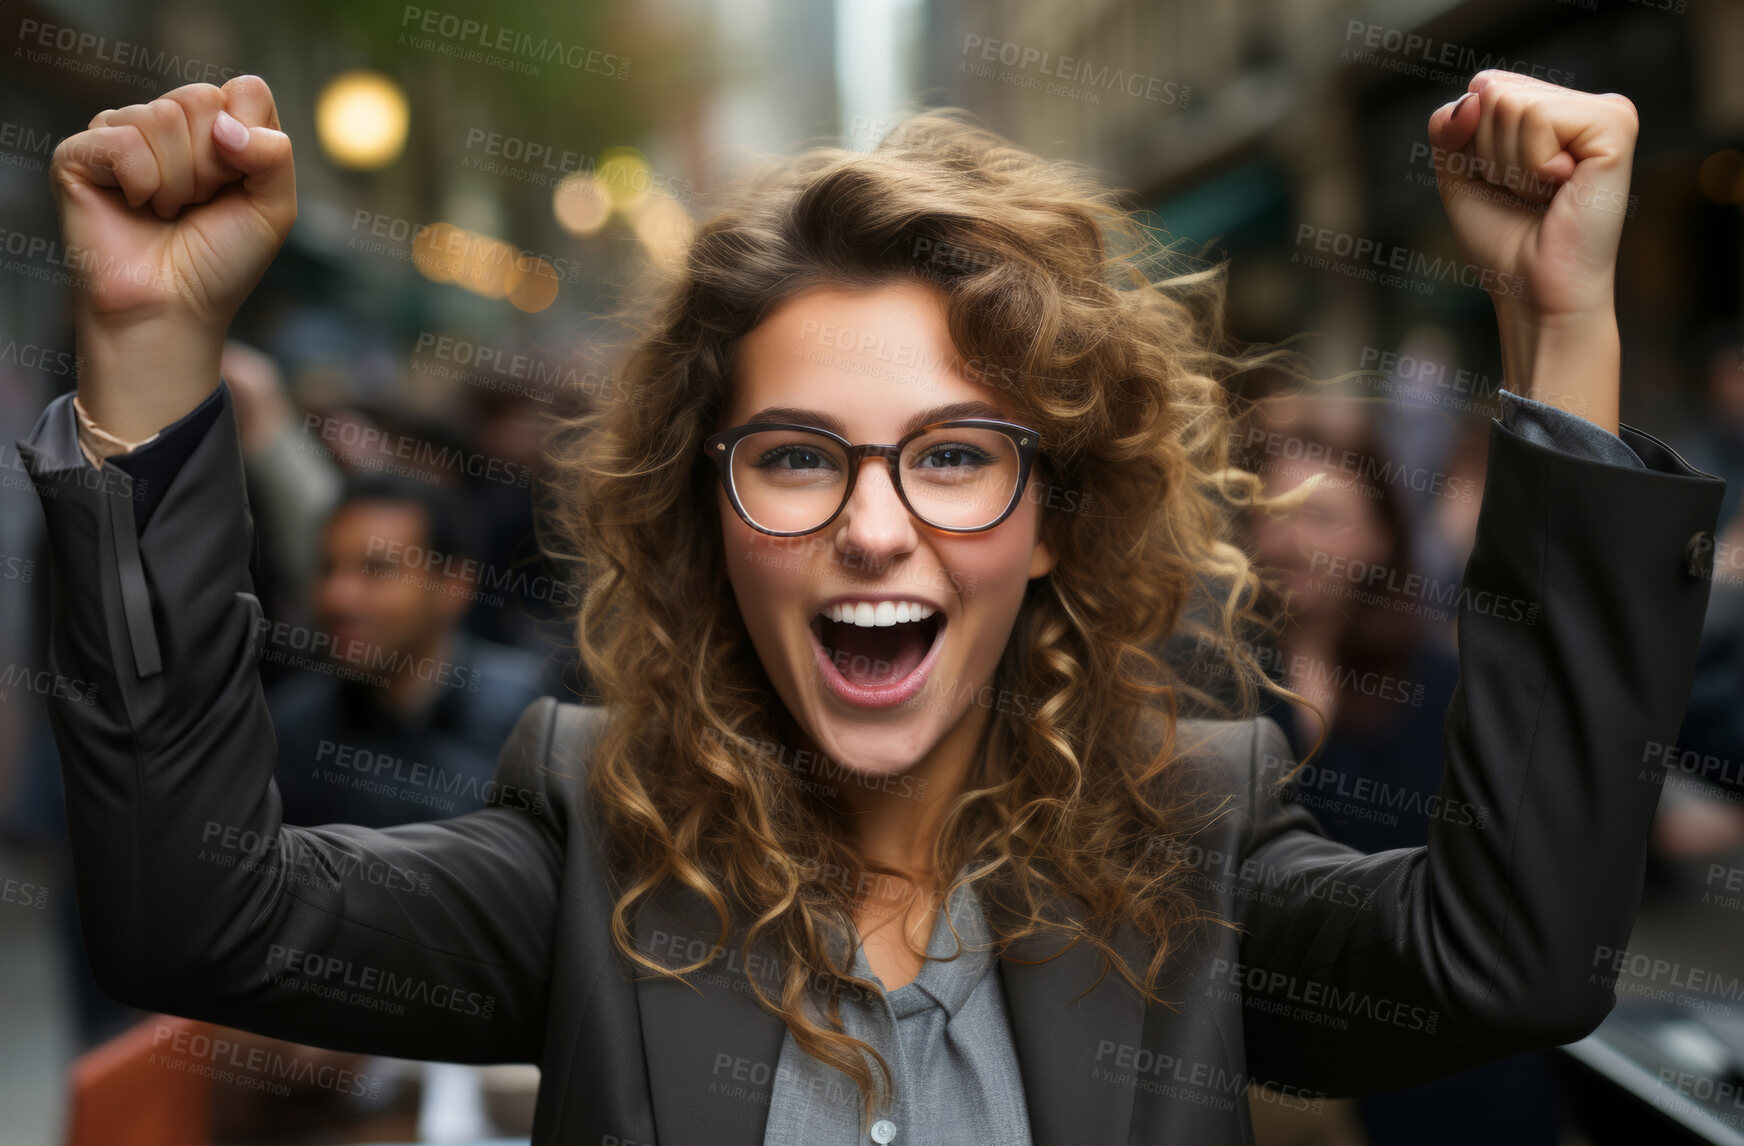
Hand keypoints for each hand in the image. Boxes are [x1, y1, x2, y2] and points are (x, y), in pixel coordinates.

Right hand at [50, 75, 295, 438]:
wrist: (173, 309)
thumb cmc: (222, 261)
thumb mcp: (274, 209)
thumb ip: (275, 154)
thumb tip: (224, 123)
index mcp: (217, 126)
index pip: (246, 91)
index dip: (249, 145)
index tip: (237, 188)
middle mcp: (169, 122)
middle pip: (202, 99)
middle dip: (212, 167)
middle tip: (198, 205)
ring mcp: (122, 133)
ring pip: (162, 117)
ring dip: (177, 182)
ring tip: (166, 210)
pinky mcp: (80, 153)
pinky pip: (122, 140)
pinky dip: (140, 183)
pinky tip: (134, 206)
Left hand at [1425, 70, 1638, 433]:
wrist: (1533, 290)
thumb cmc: (1503, 238)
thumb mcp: (1457, 172)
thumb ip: (1449, 124)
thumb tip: (1477, 93)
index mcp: (1553, 110)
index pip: (1483, 88)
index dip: (1471, 143)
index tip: (1504, 183)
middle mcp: (1583, 104)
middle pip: (1492, 90)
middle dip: (1488, 153)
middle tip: (1526, 193)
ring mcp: (1605, 111)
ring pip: (1509, 103)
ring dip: (1510, 164)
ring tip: (1544, 194)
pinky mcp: (1616, 124)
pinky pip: (1539, 118)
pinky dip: (1532, 164)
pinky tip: (1563, 188)